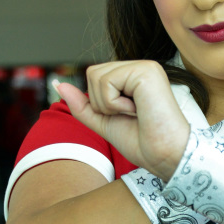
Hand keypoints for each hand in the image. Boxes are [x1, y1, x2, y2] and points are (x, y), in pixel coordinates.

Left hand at [54, 61, 189, 180]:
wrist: (165, 157)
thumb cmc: (143, 143)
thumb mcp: (104, 122)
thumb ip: (82, 104)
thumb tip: (58, 83)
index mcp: (134, 76)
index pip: (95, 77)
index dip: (100, 103)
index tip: (127, 116)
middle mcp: (140, 67)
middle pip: (92, 73)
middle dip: (102, 102)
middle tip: (130, 115)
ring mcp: (144, 67)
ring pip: (96, 77)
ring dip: (109, 104)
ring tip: (136, 113)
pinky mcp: (146, 71)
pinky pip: (107, 82)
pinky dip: (116, 104)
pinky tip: (138, 110)